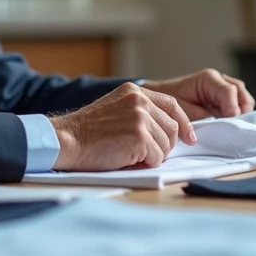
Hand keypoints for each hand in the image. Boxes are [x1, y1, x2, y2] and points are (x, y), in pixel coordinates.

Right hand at [49, 83, 196, 170]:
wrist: (66, 139)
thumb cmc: (87, 132)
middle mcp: (140, 101)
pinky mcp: (139, 136)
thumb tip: (166, 130)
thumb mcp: (116, 109)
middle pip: (172, 127)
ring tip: (131, 155)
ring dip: (153, 156)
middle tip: (147, 154)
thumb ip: (139, 112)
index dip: (183, 123)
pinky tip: (127, 159)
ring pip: (166, 144)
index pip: (171, 104)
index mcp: (135, 91)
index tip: (189, 137)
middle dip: (164, 145)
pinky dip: (145, 163)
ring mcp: (141, 118)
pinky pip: (156, 157)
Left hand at [140, 69, 254, 120]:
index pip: (229, 91)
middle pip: (241, 93)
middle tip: (233, 126)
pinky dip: (237, 114)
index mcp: (208, 79)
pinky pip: (238, 104)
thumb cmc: (169, 106)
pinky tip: (228, 123)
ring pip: (243, 98)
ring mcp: (222, 87)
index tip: (232, 123)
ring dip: (240, 112)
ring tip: (230, 125)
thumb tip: (225, 125)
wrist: (160, 102)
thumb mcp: (185, 113)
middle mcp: (218, 80)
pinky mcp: (223, 98)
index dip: (233, 108)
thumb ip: (206, 117)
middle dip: (241, 110)